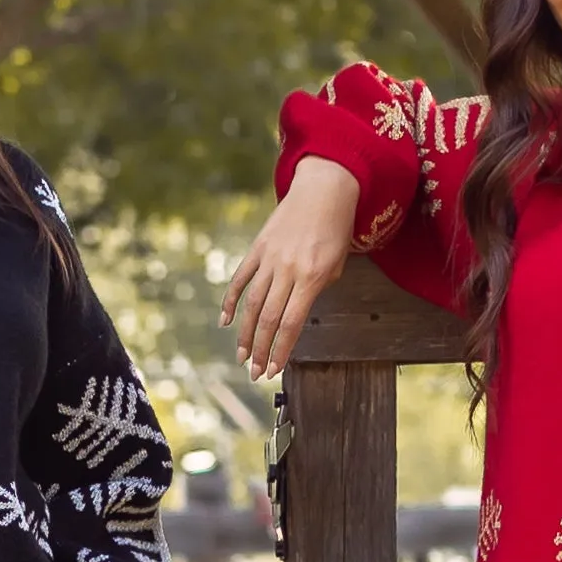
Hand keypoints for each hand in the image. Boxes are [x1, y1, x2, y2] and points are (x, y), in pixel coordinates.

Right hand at [221, 158, 360, 378]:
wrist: (324, 189)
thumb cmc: (335, 228)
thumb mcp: (336, 264)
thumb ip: (315, 291)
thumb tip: (294, 314)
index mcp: (311, 276)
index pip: (291, 323)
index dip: (281, 350)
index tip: (273, 370)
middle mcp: (287, 269)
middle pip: (269, 318)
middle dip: (261, 350)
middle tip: (254, 372)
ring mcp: (269, 258)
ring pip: (252, 303)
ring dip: (245, 334)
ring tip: (241, 356)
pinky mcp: (258, 248)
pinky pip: (241, 278)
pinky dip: (231, 301)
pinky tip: (225, 321)